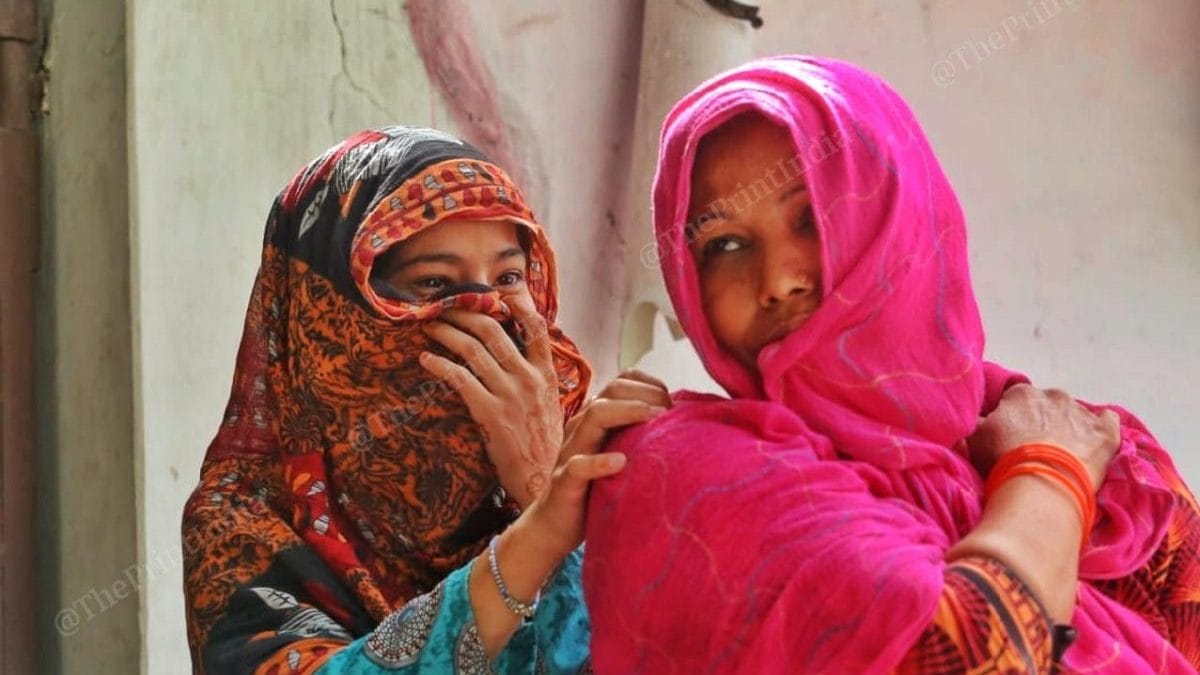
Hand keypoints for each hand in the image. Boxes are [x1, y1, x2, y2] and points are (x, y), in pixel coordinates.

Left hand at [418, 293, 562, 507]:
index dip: (516, 304)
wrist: (545, 484)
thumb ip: (540, 383)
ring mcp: (511, 395)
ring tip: (429, 325)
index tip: (494, 293)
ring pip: (473, 350)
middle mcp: (530, 379)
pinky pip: (461, 379)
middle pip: (494, 331)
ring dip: (447, 333)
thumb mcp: (553, 408)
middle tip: (444, 307)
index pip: (537, 328)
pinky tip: (426, 359)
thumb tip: (523, 364)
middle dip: (465, 313)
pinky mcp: (491, 414)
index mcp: (548, 375)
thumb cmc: (547, 450)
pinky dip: (441, 365)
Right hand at [522, 369, 670, 558]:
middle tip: (668, 412)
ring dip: (626, 413)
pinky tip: (620, 462)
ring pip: (593, 417)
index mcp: (595, 418)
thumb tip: (681, 423)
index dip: (649, 385)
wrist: (555, 525)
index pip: (621, 382)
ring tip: (653, 419)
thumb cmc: (595, 488)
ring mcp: (571, 451)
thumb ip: (638, 437)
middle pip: (610, 392)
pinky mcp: (563, 481)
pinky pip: (577, 466)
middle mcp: (582, 427)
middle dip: (644, 394)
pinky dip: (599, 462)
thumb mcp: (619, 455)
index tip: (672, 404)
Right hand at [967, 384, 1120, 489]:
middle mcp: (1053, 395)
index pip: (1015, 400)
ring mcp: (1083, 412)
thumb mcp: (975, 439)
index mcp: (1021, 394)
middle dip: (1042, 422)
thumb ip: (978, 423)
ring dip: (1069, 428)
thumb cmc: (1003, 460)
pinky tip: (1093, 444)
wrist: (1041, 485)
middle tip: (1035, 449)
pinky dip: (1100, 430)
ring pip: (1075, 415)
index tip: (1010, 438)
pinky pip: (1108, 421)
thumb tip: (979, 419)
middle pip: (1047, 406)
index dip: (1013, 419)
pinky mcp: (1106, 432)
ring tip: (1062, 454)